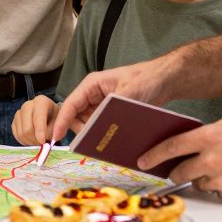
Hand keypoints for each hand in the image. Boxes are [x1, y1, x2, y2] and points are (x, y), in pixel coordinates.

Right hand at [12, 95, 59, 145]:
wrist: (49, 116)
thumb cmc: (55, 119)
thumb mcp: (60, 124)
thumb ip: (53, 132)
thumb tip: (42, 142)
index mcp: (41, 102)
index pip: (38, 118)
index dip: (40, 132)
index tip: (43, 142)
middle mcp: (27, 105)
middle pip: (27, 129)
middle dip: (35, 140)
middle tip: (43, 144)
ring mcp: (19, 113)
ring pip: (21, 134)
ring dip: (30, 142)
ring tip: (39, 142)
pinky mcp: (14, 122)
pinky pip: (17, 136)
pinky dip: (24, 142)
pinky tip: (32, 140)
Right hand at [51, 57, 177, 141]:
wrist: (165, 80)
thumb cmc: (146, 79)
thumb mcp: (129, 92)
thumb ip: (110, 109)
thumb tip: (97, 126)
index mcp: (92, 85)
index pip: (71, 104)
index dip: (62, 121)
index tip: (56, 137)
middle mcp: (93, 95)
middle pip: (77, 116)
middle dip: (80, 129)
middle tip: (91, 142)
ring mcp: (102, 104)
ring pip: (88, 123)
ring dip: (92, 133)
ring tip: (103, 142)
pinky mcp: (110, 113)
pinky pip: (100, 125)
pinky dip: (102, 133)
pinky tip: (111, 140)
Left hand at [140, 116, 221, 203]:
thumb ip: (206, 132)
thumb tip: (188, 141)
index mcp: (209, 137)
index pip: (171, 147)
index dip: (154, 156)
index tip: (143, 161)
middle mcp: (211, 159)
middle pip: (179, 172)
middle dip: (178, 172)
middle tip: (181, 171)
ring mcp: (220, 179)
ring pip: (198, 183)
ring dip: (205, 179)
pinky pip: (216, 194)